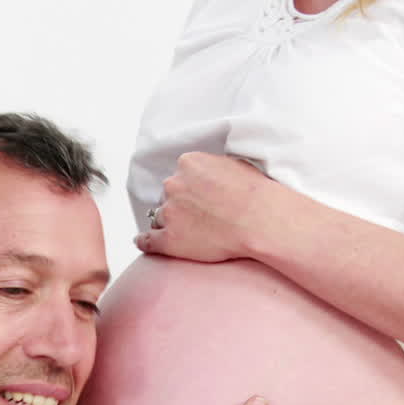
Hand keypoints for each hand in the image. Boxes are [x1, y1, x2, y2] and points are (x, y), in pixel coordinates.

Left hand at [134, 152, 282, 262]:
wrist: (261, 220)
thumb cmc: (255, 194)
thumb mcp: (233, 164)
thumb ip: (210, 167)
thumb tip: (204, 172)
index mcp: (188, 163)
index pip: (179, 176)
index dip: (189, 188)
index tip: (198, 197)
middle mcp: (173, 185)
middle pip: (168, 195)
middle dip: (179, 204)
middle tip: (198, 216)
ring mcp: (169, 212)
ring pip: (160, 217)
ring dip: (170, 223)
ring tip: (188, 232)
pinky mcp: (168, 239)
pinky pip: (146, 240)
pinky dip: (143, 241)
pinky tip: (142, 241)